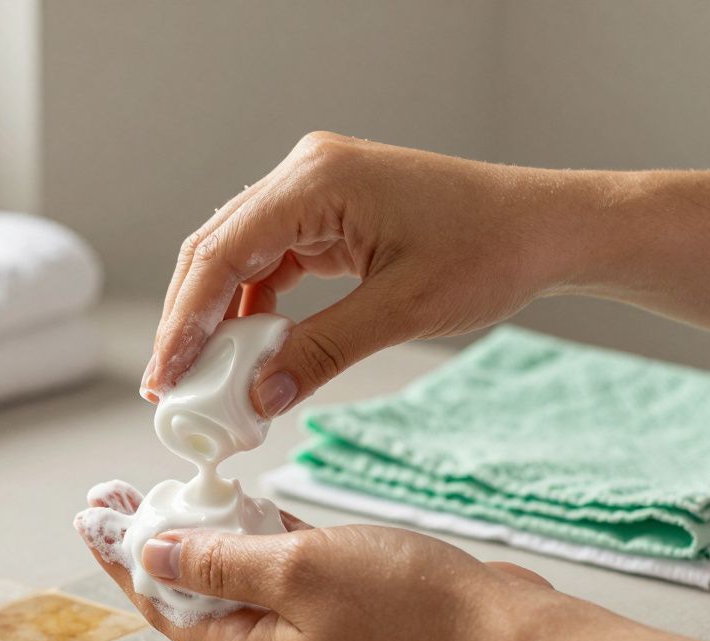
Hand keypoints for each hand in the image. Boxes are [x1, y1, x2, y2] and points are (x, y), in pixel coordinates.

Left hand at [75, 482, 552, 640]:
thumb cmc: (409, 605)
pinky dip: (254, 537)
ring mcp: (305, 634)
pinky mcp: (337, 611)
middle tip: (117, 495)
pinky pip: (277, 572)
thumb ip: (219, 560)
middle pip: (189, 592)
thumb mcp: (297, 568)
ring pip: (232, 578)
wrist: (502, 630)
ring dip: (201, 533)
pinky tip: (236, 503)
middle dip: (152, 541)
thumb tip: (155, 553)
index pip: (163, 603)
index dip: (123, 556)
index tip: (92, 515)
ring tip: (166, 489)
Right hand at [140, 132, 572, 414]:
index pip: (221, 253)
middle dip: (189, 321)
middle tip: (171, 388)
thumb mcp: (401, 310)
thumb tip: (257, 399)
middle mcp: (305, 173)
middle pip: (216, 250)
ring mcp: (314, 189)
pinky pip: (271, 261)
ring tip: (206, 380)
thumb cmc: (490, 250)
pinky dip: (254, 308)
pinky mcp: (326, 211)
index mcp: (317, 179)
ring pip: (237, 257)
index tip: (164, 378)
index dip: (183, 321)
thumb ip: (320, 352)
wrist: (546, 226)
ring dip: (219, 317)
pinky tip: (249, 352)